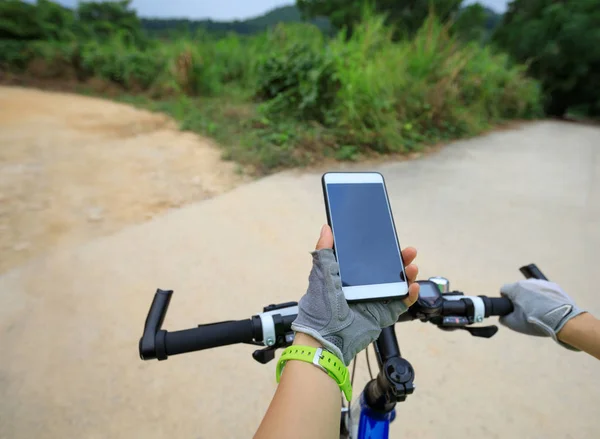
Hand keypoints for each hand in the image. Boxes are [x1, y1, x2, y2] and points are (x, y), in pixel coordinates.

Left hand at [291, 225, 418, 364]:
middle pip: (387, 270)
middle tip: (409, 252)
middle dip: (400, 260)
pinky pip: (400, 304)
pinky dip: (409, 296)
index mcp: (348, 276)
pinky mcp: (382, 315)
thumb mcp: (321, 274)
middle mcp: (363, 287)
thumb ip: (324, 251)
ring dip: (407, 275)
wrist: (325, 337)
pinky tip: (412, 286)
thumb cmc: (319, 308)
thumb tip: (326, 229)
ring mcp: (374, 301)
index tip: (390, 239)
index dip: (381, 250)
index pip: (368, 259)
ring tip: (412, 268)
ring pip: (397, 285)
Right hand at [499, 279, 584, 348]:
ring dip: (533, 297)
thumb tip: (503, 316)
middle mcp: (528, 281)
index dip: (505, 300)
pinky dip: (545, 297)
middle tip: (526, 312)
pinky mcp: (555, 286)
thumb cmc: (535, 321)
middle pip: (519, 289)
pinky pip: (545, 291)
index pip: (504, 290)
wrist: (563, 320)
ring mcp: (543, 283)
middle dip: (520, 298)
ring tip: (540, 311)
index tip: (512, 309)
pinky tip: (550, 308)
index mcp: (516, 288)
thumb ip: (504, 319)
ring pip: (532, 289)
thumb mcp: (514, 324)